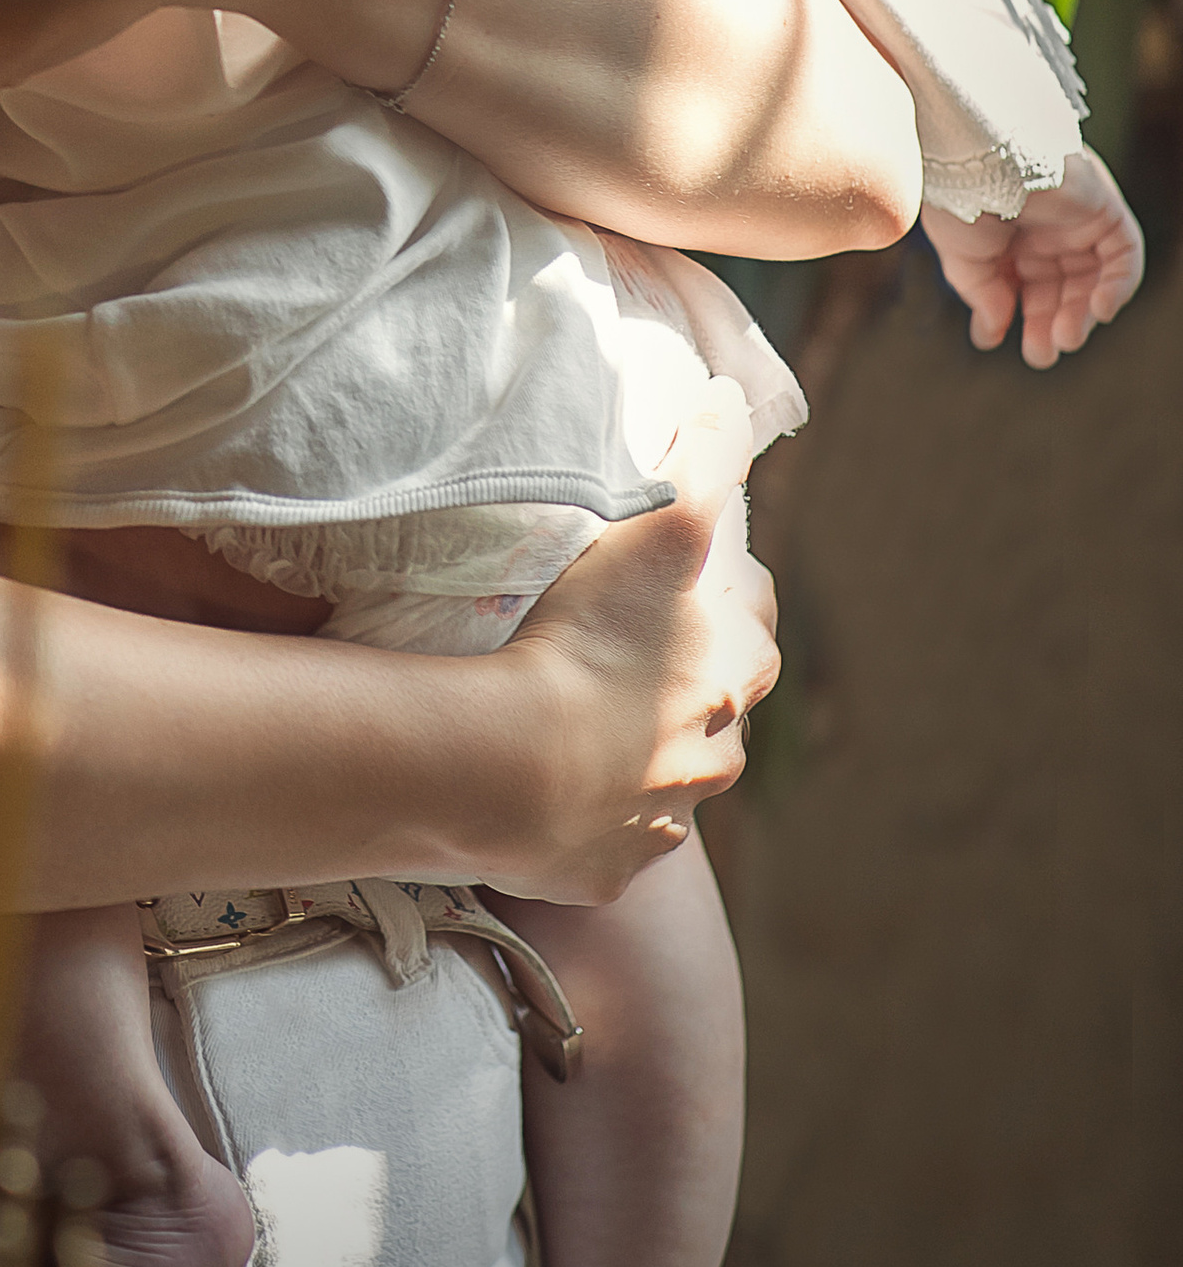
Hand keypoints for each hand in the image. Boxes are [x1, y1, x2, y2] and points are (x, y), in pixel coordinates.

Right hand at [482, 385, 773, 905]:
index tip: (676, 575)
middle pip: (711, 707)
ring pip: (664, 780)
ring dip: (637, 753)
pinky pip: (604, 838)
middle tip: (612, 647)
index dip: (720, 594)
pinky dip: (585, 816)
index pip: (751, 622)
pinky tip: (543, 787)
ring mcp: (660, 821)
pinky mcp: (605, 869)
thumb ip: (706, 457)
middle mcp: (715, 757)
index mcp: (737, 676)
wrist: (515, 764)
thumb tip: (728, 397)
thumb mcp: (663, 525)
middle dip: (680, 681)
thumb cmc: (595, 637)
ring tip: (572, 718)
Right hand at [921, 147, 1142, 367]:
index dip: (1019, 317)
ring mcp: (1078, 221)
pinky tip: (1097, 312)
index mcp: (1009, 237)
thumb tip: (991, 334)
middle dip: (1051, 324)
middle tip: (1042, 354)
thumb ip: (983, 296)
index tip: (1005, 342)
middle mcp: (1046, 230)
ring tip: (1064, 338)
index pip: (1024, 286)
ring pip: (1091, 280)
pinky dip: (1116, 288)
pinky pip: (1124, 258)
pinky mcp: (1105, 212)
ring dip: (1081, 314)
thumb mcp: (964, 261)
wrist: (981, 156)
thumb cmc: (961, 200)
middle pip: (1060, 289)